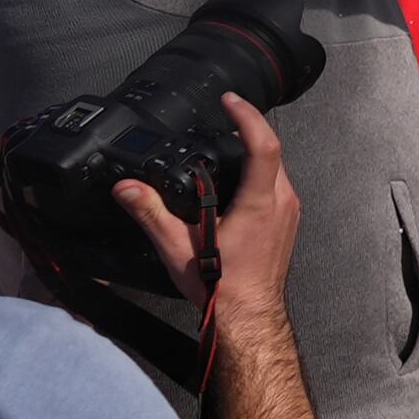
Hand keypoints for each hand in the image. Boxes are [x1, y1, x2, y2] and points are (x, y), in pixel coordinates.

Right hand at [117, 95, 300, 314]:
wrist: (249, 317)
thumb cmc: (222, 289)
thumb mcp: (178, 249)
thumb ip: (151, 214)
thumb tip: (128, 189)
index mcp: (259, 203)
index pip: (264, 144)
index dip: (248, 116)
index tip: (231, 101)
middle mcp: (282, 202)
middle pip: (271, 150)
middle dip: (247, 131)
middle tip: (223, 119)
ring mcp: (289, 211)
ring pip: (275, 168)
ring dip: (252, 154)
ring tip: (225, 147)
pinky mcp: (289, 220)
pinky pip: (277, 185)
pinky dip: (258, 174)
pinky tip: (235, 183)